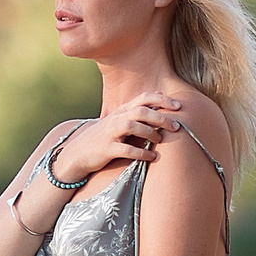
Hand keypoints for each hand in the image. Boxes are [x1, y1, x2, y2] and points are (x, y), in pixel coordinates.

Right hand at [48, 94, 184, 184]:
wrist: (77, 153)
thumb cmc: (103, 138)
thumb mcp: (118, 121)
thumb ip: (136, 113)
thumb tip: (159, 102)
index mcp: (121, 110)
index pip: (143, 98)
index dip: (161, 100)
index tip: (178, 106)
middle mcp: (116, 119)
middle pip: (141, 111)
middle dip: (161, 117)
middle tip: (176, 126)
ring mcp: (110, 133)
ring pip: (132, 125)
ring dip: (150, 132)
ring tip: (161, 140)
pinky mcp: (106, 149)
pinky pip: (126, 149)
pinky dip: (141, 153)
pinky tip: (152, 157)